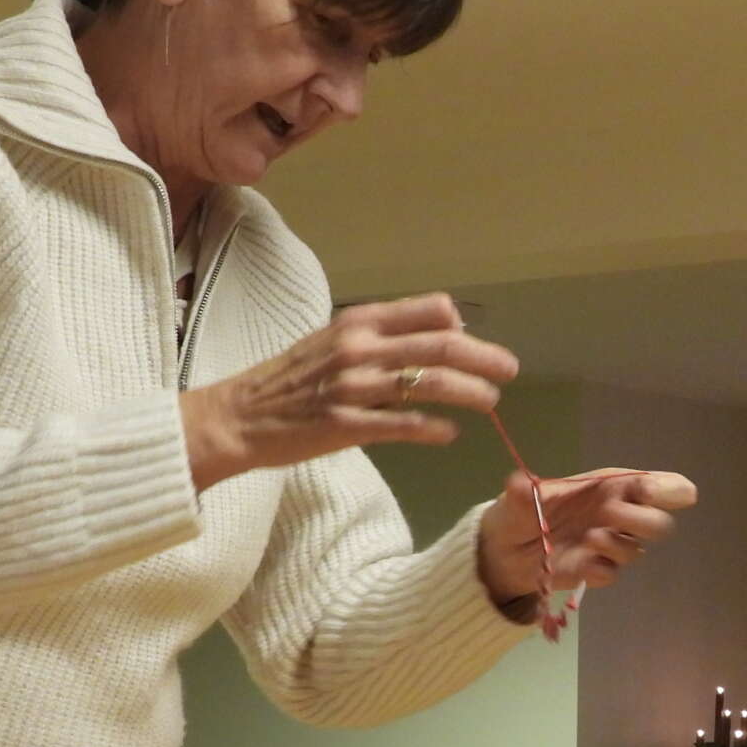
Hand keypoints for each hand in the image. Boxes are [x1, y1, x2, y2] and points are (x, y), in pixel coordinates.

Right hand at [179, 294, 519, 491]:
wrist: (237, 416)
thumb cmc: (288, 380)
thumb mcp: (333, 341)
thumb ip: (379, 337)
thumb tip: (438, 333)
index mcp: (357, 322)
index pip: (427, 312)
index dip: (460, 327)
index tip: (477, 343)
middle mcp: (359, 347)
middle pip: (439, 347)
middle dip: (483, 358)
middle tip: (510, 369)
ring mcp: (353, 387)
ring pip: (428, 383)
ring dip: (468, 393)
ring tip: (490, 402)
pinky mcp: (345, 425)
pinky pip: (402, 424)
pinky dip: (433, 428)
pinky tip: (450, 434)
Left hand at [476, 468, 697, 609]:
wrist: (506, 549)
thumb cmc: (523, 511)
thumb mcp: (519, 496)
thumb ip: (525, 490)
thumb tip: (518, 484)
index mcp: (612, 486)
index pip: (660, 485)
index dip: (666, 489)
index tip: (646, 493)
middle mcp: (619, 515)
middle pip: (660, 523)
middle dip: (644, 521)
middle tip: (611, 515)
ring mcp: (610, 546)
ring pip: (636, 551)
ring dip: (616, 545)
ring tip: (588, 538)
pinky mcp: (597, 571)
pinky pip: (612, 573)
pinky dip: (599, 569)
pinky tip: (582, 564)